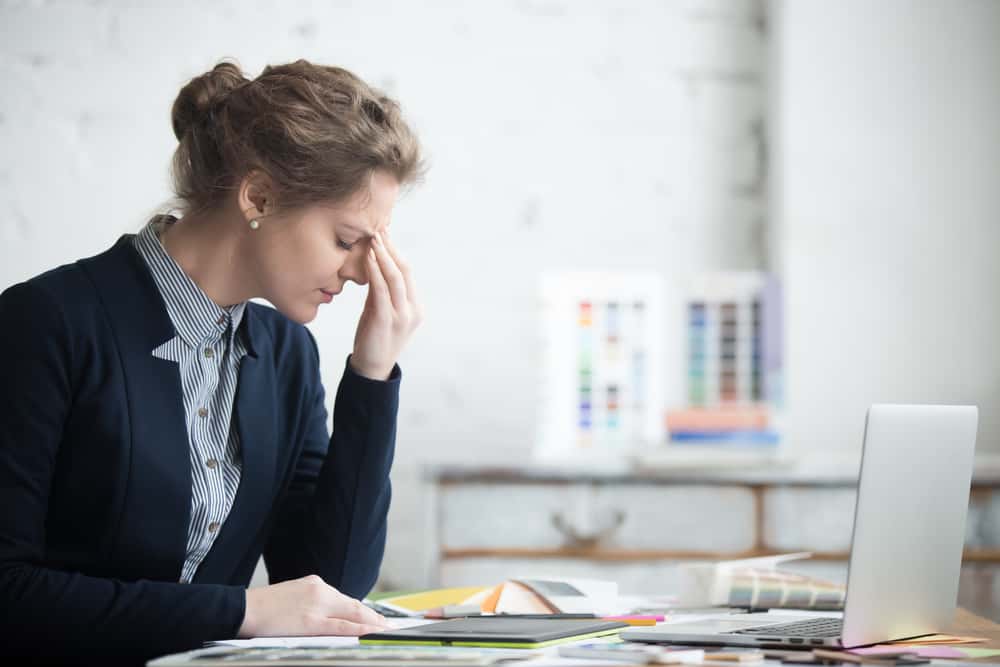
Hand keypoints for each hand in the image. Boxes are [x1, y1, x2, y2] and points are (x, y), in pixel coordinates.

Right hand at [238, 575, 387, 637]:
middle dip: (373, 617)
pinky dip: (358, 629)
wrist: (243, 608)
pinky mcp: (311, 621)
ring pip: (352, 614)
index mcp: (315, 584)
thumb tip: (329, 614)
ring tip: (386, 631)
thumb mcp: (292, 597)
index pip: (345, 599)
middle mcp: (320, 590)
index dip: (364, 610)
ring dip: (372, 623)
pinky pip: (341, 626)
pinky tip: (370, 633)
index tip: (377, 617)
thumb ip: (312, 603)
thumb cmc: (263, 608)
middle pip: (354, 605)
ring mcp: (316, 605)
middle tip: (390, 626)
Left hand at [350, 230, 421, 379]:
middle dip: (391, 248)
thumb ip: (380, 290)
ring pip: (396, 277)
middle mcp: (413, 309)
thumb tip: (373, 265)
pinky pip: (381, 290)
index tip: (384, 233)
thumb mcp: (380, 310)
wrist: (371, 368)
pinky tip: (368, 257)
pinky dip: (375, 271)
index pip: (408, 272)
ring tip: (374, 237)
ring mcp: (402, 315)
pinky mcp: (387, 320)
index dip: (396, 251)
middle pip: (405, 270)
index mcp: (416, 306)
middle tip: (379, 228)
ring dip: (384, 255)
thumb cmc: (374, 337)